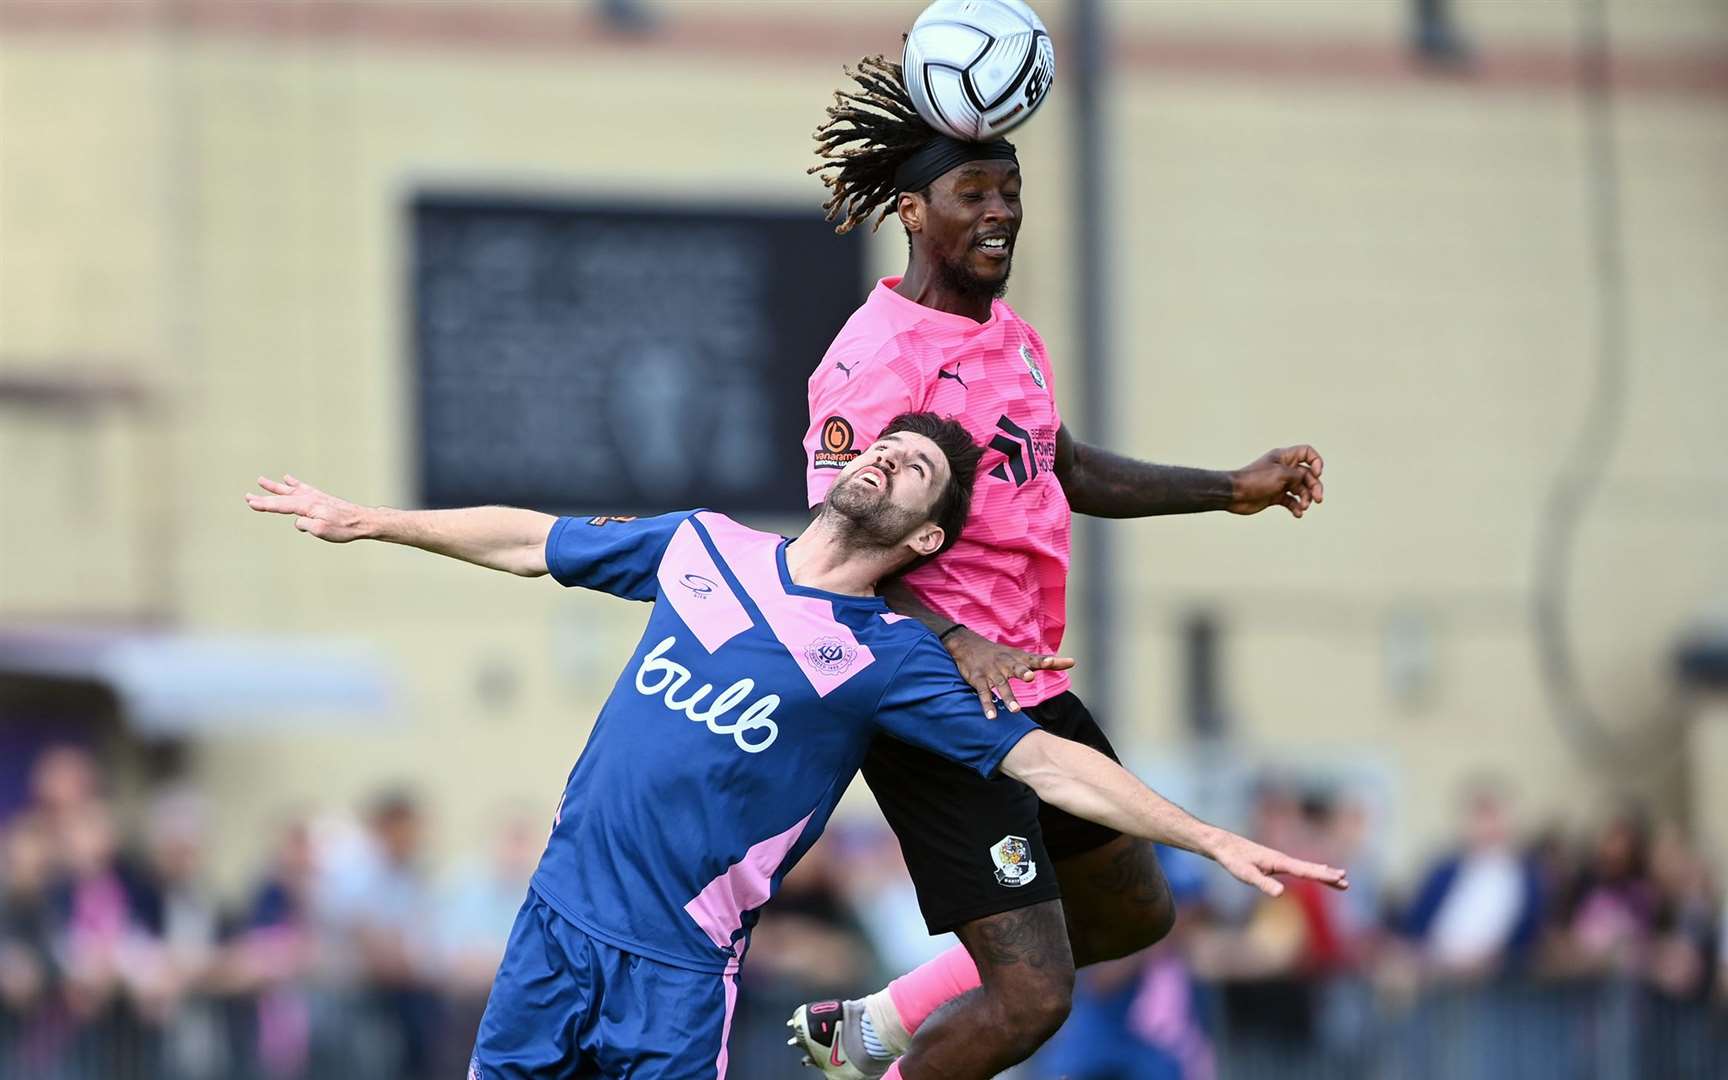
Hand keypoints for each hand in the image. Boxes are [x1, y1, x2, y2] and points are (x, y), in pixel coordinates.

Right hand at [244, 475, 371, 542]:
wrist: (362, 520)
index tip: (250, 503)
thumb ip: (306, 525)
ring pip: (290, 489)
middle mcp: (309, 498)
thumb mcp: (322, 531)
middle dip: (264, 497)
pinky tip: (287, 478)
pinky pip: (302, 488)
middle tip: (247, 496)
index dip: (264, 504)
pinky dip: (293, 483)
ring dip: (275, 486)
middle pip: (282, 497)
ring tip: (261, 480)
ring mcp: (315, 496)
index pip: (281, 505)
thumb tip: (297, 522)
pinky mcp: (320, 498)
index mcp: (307, 506)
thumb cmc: (344, 528)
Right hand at [943, 627, 1074, 718]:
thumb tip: (1072, 662)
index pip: (1035, 659)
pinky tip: (992, 717)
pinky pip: (984, 694)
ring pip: (1001, 685)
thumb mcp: (1021, 655)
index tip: (1055, 660)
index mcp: (1018, 659)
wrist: (968, 645)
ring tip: (1015, 710)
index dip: (1045, 660)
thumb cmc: (1001, 654)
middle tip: (1030, 677)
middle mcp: (1007, 664)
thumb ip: (1046, 661)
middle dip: (1022, 672)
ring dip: (1008, 697)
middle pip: (1016, 668)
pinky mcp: (979, 679)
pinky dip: (988, 705)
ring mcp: (992, 672)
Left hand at [1208, 831, 1348, 897]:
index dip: (1323, 875)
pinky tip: (1312, 872)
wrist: (1222, 844)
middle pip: (1310, 868)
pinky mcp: (1273, 861)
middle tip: (1347, 882)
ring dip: (1322, 872)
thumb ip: (1263, 883)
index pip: (1305, 871)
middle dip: (1328, 875)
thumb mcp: (1246, 874)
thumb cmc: (1233, 859)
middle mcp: (1282, 859)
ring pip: (1305, 867)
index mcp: (1279, 861)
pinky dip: (1310, 870)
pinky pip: (1297, 867)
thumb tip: (1281, 893)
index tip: (1339, 878)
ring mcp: (1278, 859)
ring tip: (1339, 878)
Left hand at [1229, 445, 1324, 518]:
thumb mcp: (1281, 474)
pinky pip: (1291, 501)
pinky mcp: (1275, 496)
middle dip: (1315, 487)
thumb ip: (1298, 475)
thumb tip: (1306, 483)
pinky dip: (1296, 507)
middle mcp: (1284, 469)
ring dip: (1306, 499)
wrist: (1235, 494)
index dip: (1316, 462)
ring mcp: (1280, 483)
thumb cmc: (1255, 480)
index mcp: (1284, 457)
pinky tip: (1297, 514)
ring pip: (1301, 490)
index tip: (1317, 473)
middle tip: (1318, 499)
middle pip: (1308, 475)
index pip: (1307, 453)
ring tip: (1303, 507)